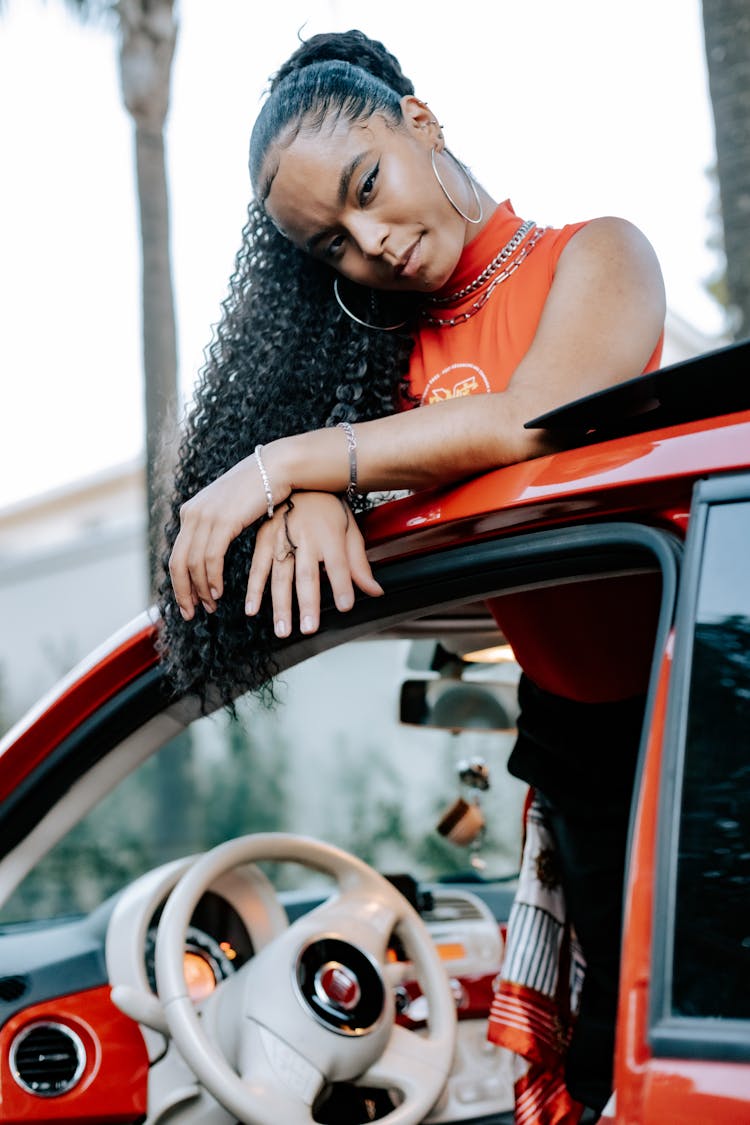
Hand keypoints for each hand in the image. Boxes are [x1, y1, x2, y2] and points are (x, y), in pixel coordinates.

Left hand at [169, 451, 291, 620]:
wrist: (276, 468)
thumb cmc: (259, 490)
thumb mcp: (229, 508)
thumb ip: (215, 526)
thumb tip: (211, 548)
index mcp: (191, 512)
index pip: (176, 555)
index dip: (179, 583)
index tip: (188, 602)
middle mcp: (192, 514)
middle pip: (177, 563)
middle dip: (183, 592)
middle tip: (191, 613)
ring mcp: (205, 516)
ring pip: (193, 564)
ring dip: (201, 589)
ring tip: (210, 605)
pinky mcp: (222, 521)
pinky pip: (210, 558)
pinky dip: (212, 578)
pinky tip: (219, 591)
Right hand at [245, 493, 383, 636]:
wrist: (299, 478)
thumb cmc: (328, 509)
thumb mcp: (350, 531)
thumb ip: (359, 564)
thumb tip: (376, 591)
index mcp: (330, 535)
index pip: (339, 565)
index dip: (342, 585)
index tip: (345, 606)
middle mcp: (305, 538)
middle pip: (307, 575)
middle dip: (308, 603)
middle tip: (309, 628)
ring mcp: (282, 540)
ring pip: (280, 576)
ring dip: (280, 606)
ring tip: (283, 630)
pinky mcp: (263, 540)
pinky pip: (258, 567)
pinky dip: (253, 589)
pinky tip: (252, 610)